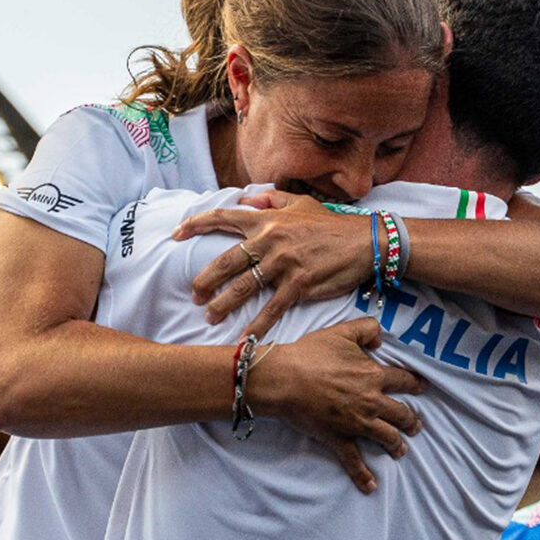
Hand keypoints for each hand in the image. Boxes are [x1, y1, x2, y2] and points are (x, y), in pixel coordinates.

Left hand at [174, 190, 375, 335]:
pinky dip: (257, 325)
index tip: (176, 234)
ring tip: (210, 316)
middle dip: (205, 279)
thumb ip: (271, 202)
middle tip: (194, 293)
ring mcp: (284, 263)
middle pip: (227, 261)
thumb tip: (245, 201)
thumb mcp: (301, 203)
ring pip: (244, 286)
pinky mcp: (299, 284)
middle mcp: (270, 240)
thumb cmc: (331, 224)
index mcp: (266, 220)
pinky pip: (272, 308)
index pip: (223, 218)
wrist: (364, 241)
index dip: (196, 224)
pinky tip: (245, 337)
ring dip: (224, 304)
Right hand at [245, 317, 424, 493]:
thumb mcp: (342, 332)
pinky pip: (354, 461)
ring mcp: (357, 423)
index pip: (403, 381)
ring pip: (387, 437)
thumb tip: (381, 339)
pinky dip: (363, 476)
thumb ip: (366, 329)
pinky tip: (370, 487)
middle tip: (416, 425)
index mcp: (374, 375)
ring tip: (400, 450)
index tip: (422, 387)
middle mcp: (372, 401)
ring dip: (397, 445)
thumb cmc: (311, 354)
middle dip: (411, 420)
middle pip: (401, 413)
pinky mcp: (339, 438)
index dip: (415, 384)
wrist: (285, 379)